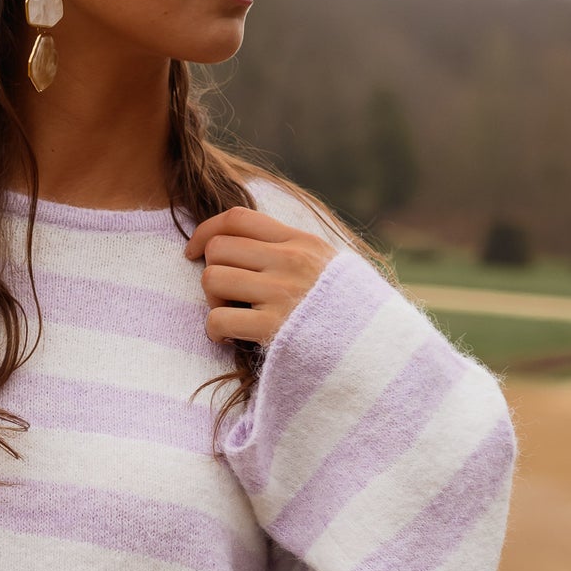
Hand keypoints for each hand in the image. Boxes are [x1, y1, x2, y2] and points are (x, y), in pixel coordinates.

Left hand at [184, 209, 334, 346]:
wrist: (376, 351)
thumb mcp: (327, 268)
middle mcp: (291, 261)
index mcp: (301, 242)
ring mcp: (282, 293)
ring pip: (212, 279)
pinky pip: (217, 319)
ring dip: (212, 301)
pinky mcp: (273, 328)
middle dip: (212, 272)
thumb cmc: (345, 313)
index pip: (238, 218)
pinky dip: (215, 331)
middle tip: (227, 297)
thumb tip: (246, 242)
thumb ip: (292, 252)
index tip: (194, 252)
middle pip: (218, 248)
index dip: (205, 231)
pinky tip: (229, 338)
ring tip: (232, 315)